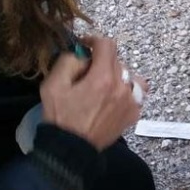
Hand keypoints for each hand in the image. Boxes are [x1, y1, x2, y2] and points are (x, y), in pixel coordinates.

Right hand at [40, 36, 146, 150]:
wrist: (72, 149)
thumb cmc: (61, 117)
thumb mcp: (53, 85)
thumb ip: (68, 61)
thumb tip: (82, 54)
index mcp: (103, 78)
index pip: (108, 45)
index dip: (94, 40)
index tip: (85, 46)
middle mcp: (122, 87)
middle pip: (118, 60)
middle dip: (102, 61)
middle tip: (86, 72)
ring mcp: (131, 101)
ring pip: (130, 75)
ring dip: (117, 75)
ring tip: (103, 85)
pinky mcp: (134, 113)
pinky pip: (135, 93)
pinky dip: (125, 90)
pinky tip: (112, 98)